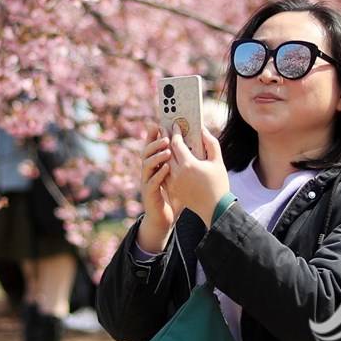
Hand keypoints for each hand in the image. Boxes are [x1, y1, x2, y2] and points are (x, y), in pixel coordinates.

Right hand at [136, 125, 180, 251]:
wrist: (165, 218)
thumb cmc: (174, 196)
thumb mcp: (179, 176)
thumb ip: (183, 162)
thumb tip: (193, 145)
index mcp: (155, 165)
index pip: (151, 146)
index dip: (152, 135)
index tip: (157, 123)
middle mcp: (148, 172)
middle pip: (146, 152)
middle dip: (154, 142)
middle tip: (166, 136)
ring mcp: (146, 182)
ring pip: (146, 165)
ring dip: (156, 156)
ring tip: (167, 150)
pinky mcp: (149, 194)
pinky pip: (152, 182)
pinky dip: (159, 174)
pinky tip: (167, 169)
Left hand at [164, 126, 228, 227]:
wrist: (215, 209)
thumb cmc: (219, 184)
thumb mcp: (218, 161)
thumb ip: (210, 143)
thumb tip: (202, 130)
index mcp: (188, 164)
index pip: (176, 143)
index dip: (175, 132)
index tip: (175, 124)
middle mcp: (177, 173)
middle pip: (167, 151)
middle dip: (166, 138)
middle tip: (164, 128)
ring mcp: (173, 182)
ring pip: (163, 162)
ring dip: (163, 151)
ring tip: (164, 142)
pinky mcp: (172, 190)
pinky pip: (164, 173)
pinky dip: (164, 165)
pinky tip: (165, 159)